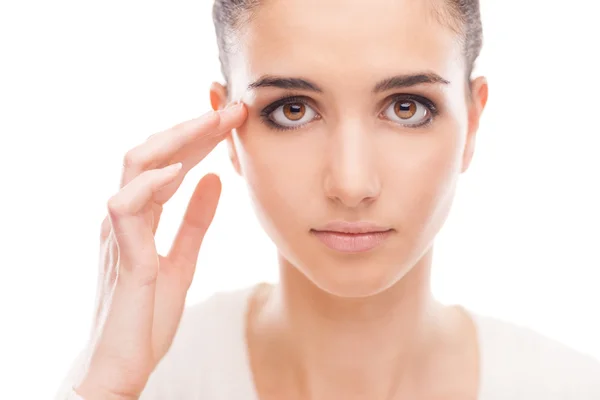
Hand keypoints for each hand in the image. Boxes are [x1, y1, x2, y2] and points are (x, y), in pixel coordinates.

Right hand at [75, 102, 246, 399]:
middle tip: (230, 111)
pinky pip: (126, 207)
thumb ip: (196, 220)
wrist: (123, 364)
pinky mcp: (122, 255)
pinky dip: (151, 184)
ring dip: (175, 142)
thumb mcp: (183, 260)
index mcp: (141, 215)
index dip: (199, 138)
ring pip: (135, 167)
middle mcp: (125, 215)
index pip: (168, 162)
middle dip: (192, 128)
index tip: (233, 121)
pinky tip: (180, 170)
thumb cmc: (146, 315)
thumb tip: (214, 179)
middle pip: (151, 153)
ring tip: (212, 125)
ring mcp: (119, 232)